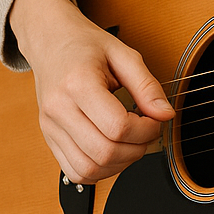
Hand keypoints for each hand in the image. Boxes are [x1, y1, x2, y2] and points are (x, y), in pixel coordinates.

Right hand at [9, 0, 173, 183]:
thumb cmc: (85, 45)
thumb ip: (146, 86)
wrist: (51, 41)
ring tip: (129, 143)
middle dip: (136, 150)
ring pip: (88, 169)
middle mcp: (59, 108)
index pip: (117, 127)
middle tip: (145, 133)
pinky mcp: (48, 137)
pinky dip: (98, 171)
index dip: (145, 130)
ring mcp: (50, 126)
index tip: (154, 120)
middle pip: (104, 152)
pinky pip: (74, 172)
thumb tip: (165, 114)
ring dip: (118, 165)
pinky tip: (111, 153)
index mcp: (78, 83)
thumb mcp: (122, 54)